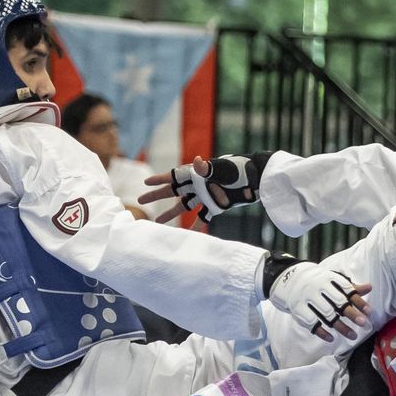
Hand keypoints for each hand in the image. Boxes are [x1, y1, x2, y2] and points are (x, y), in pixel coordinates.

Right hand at [142, 153, 268, 223]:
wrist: (255, 180)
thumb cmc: (238, 170)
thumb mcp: (222, 169)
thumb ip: (208, 168)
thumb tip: (197, 161)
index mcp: (196, 174)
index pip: (173, 176)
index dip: (159, 180)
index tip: (145, 182)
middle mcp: (197, 185)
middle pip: (172, 192)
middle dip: (156, 196)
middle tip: (140, 201)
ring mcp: (205, 197)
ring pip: (183, 207)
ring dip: (170, 214)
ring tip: (156, 222)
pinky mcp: (215, 206)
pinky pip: (201, 217)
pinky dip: (194, 226)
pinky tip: (185, 234)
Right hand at [265, 258, 372, 342]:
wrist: (288, 280)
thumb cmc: (318, 282)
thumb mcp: (333, 281)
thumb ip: (350, 287)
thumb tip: (369, 287)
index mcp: (329, 279)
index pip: (347, 291)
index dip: (359, 301)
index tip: (369, 312)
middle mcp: (319, 288)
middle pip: (339, 303)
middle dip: (352, 314)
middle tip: (364, 324)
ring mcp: (308, 299)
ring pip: (327, 315)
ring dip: (341, 327)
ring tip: (353, 336)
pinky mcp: (299, 310)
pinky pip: (312, 323)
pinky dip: (322, 332)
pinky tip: (332, 338)